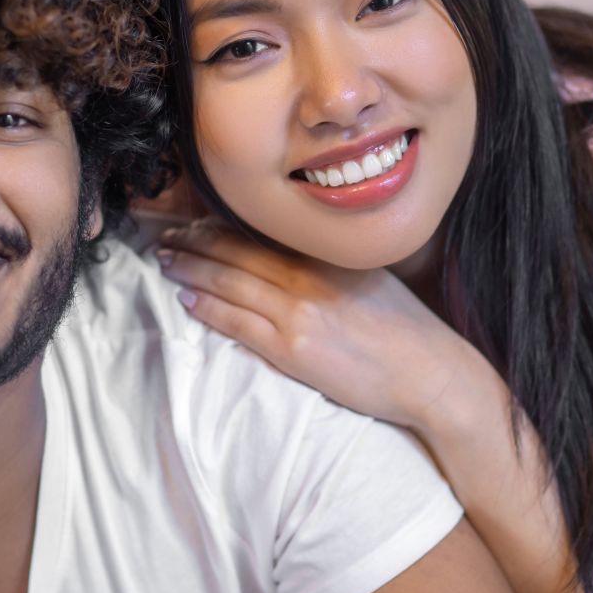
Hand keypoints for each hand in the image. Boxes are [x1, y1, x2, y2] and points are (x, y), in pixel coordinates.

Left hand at [155, 219, 498, 432]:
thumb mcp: (367, 281)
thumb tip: (289, 262)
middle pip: (236, 252)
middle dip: (193, 241)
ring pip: (229, 283)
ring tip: (165, 260)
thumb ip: (327, 269)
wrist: (431, 373)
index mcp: (326, 258)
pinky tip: (187, 300)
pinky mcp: (294, 349)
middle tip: (162, 235)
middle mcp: (309, 277)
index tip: (192, 218)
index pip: (260, 233)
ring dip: (191, 270)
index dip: (219, 224)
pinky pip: (239, 324)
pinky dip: (209, 309)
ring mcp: (299, 313)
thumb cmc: (405, 331)